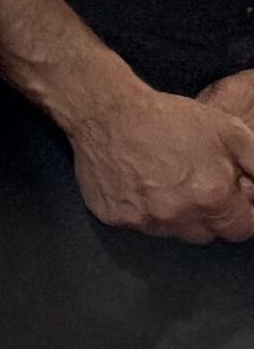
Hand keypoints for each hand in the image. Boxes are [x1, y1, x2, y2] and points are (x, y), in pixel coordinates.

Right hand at [62, 78, 253, 241]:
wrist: (108, 114)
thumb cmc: (169, 119)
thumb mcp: (229, 131)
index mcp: (211, 196)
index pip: (242, 229)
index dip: (242, 214)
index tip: (233, 199)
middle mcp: (177, 215)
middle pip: (207, 234)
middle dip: (211, 216)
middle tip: (200, 187)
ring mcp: (143, 220)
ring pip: (174, 232)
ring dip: (178, 215)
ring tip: (169, 183)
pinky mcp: (116, 218)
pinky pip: (141, 225)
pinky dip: (146, 211)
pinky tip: (142, 184)